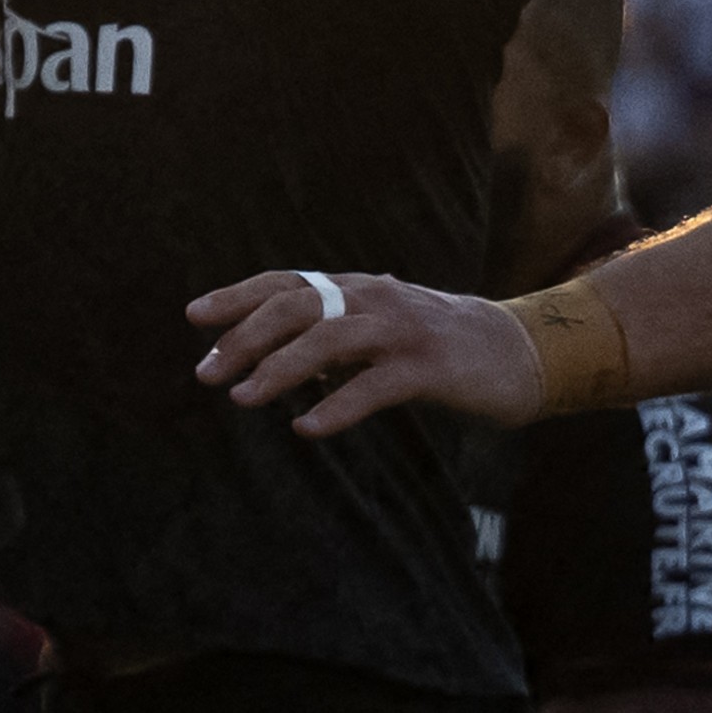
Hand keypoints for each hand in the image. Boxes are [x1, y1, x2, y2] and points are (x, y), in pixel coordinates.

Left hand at [184, 268, 531, 437]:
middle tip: (208, 374)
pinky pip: (375, 386)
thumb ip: (332, 340)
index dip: (238, 296)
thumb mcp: (379, 334)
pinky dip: (336, 407)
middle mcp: (373, 298)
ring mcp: (402, 330)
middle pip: (297, 307)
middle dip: (245, 338)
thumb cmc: (438, 349)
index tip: (193, 317)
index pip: (286, 284)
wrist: (518, 352)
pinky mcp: (429, 367)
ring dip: (280, 370)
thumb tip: (274, 361)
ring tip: (243, 399)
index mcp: (356, 289)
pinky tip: (306, 428)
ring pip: (329, 341)